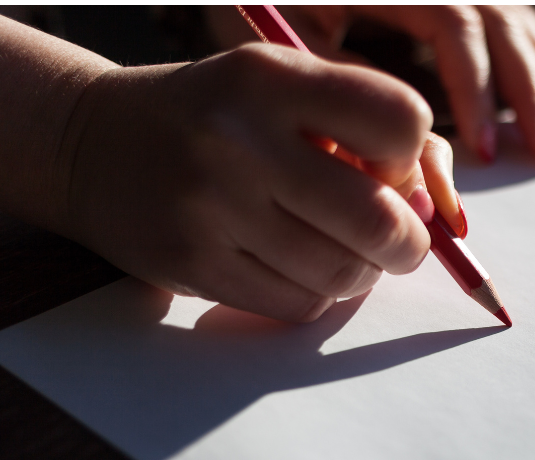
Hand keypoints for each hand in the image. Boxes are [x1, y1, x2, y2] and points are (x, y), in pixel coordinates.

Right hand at [63, 44, 463, 321]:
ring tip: (339, 250)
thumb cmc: (221, 119)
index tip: (388, 171)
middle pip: (378, 219)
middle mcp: (241, 138)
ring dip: (361, 272)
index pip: (401, 120)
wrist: (93, 144)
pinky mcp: (194, 264)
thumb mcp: (287, 91)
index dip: (411, 158)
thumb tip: (440, 212)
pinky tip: (294, 266)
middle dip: (407, 242)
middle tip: (397, 242)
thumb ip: (371, 134)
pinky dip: (316, 295)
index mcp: (274, 78)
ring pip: (343, 274)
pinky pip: (300, 306)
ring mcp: (212, 205)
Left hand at [206, 5, 534, 166]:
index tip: (480, 149)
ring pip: (519, 27)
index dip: (474, 89)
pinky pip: (515, 30)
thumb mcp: (296, 40)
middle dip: (530, 93)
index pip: (456, 24)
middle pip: (502, 24)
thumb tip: (404, 164)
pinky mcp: (461, 1)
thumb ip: (348, 89)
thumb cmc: (270, 2)